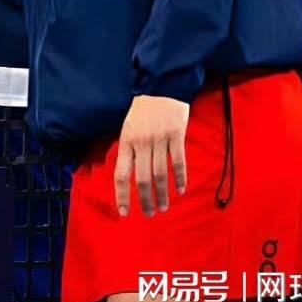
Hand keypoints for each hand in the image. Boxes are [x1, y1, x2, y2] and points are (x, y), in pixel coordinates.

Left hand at [114, 95, 188, 217]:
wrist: (161, 86)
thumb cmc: (142, 109)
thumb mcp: (128, 127)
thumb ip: (128, 149)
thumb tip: (125, 172)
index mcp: (126, 141)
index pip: (121, 174)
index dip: (121, 195)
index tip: (124, 212)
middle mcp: (141, 143)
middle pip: (142, 178)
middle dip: (145, 200)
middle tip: (149, 214)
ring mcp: (159, 140)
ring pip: (160, 174)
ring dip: (162, 194)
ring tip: (163, 207)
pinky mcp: (176, 136)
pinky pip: (178, 162)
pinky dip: (179, 178)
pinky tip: (180, 190)